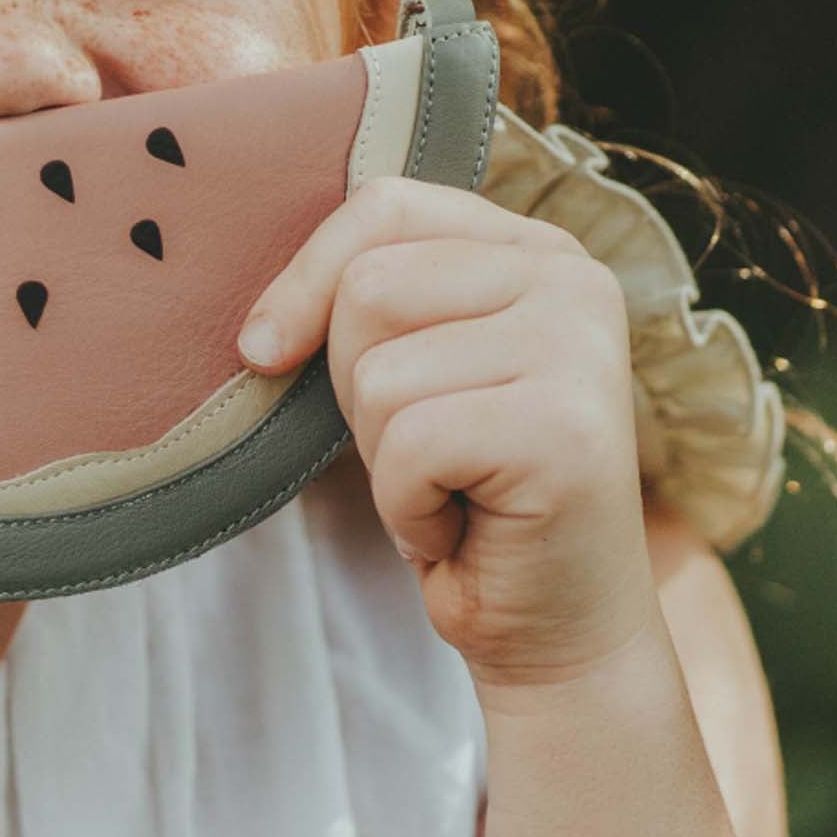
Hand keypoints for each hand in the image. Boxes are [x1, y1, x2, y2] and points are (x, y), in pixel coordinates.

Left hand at [235, 175, 659, 687]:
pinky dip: (408, 508)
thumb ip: (365, 307)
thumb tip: (257, 329)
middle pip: (369, 288)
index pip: (386, 206)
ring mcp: (579, 347)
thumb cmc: (464, 498)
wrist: (553, 630)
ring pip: (380, 374)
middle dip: (356, 389)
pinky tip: (464, 529)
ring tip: (452, 489)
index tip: (262, 351)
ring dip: (385, 459)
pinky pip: (409, 445)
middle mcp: (572, 279)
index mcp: (533, 250)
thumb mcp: (407, 376)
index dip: (304, 279)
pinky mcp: (566, 427)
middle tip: (424, 452)